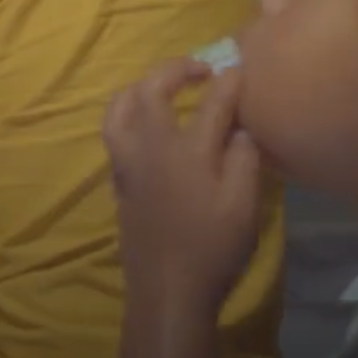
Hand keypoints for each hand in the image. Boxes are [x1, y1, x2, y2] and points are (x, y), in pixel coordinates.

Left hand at [102, 60, 260, 314]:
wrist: (167, 289)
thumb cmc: (212, 248)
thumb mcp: (244, 204)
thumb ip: (243, 158)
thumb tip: (239, 126)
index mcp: (187, 150)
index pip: (210, 102)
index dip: (228, 82)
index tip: (240, 69)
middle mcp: (149, 147)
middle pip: (149, 90)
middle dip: (174, 69)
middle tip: (200, 70)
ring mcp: (127, 163)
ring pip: (118, 108)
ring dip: (139, 88)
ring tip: (162, 89)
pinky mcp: (118, 181)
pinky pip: (114, 132)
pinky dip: (127, 115)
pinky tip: (146, 127)